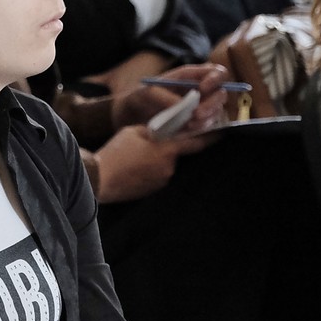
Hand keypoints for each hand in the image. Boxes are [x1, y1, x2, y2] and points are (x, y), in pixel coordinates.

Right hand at [90, 124, 218, 202]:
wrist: (98, 179)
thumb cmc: (115, 152)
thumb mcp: (135, 131)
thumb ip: (155, 130)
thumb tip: (164, 132)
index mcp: (167, 150)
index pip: (196, 142)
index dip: (210, 136)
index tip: (221, 131)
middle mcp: (169, 167)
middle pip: (176, 153)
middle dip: (169, 147)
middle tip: (153, 141)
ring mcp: (161, 181)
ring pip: (165, 165)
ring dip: (157, 159)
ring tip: (136, 156)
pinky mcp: (152, 190)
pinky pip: (156, 176)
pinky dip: (149, 170)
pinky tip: (134, 167)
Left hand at [114, 63, 231, 129]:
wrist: (130, 118)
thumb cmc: (138, 98)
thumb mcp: (146, 93)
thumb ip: (164, 96)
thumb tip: (184, 106)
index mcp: (190, 76)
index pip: (216, 72)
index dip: (216, 78)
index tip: (203, 89)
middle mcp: (199, 91)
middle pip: (222, 93)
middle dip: (212, 104)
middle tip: (196, 114)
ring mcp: (200, 108)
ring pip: (217, 112)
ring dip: (207, 119)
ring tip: (188, 125)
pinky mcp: (196, 125)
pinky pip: (209, 127)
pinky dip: (202, 130)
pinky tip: (187, 131)